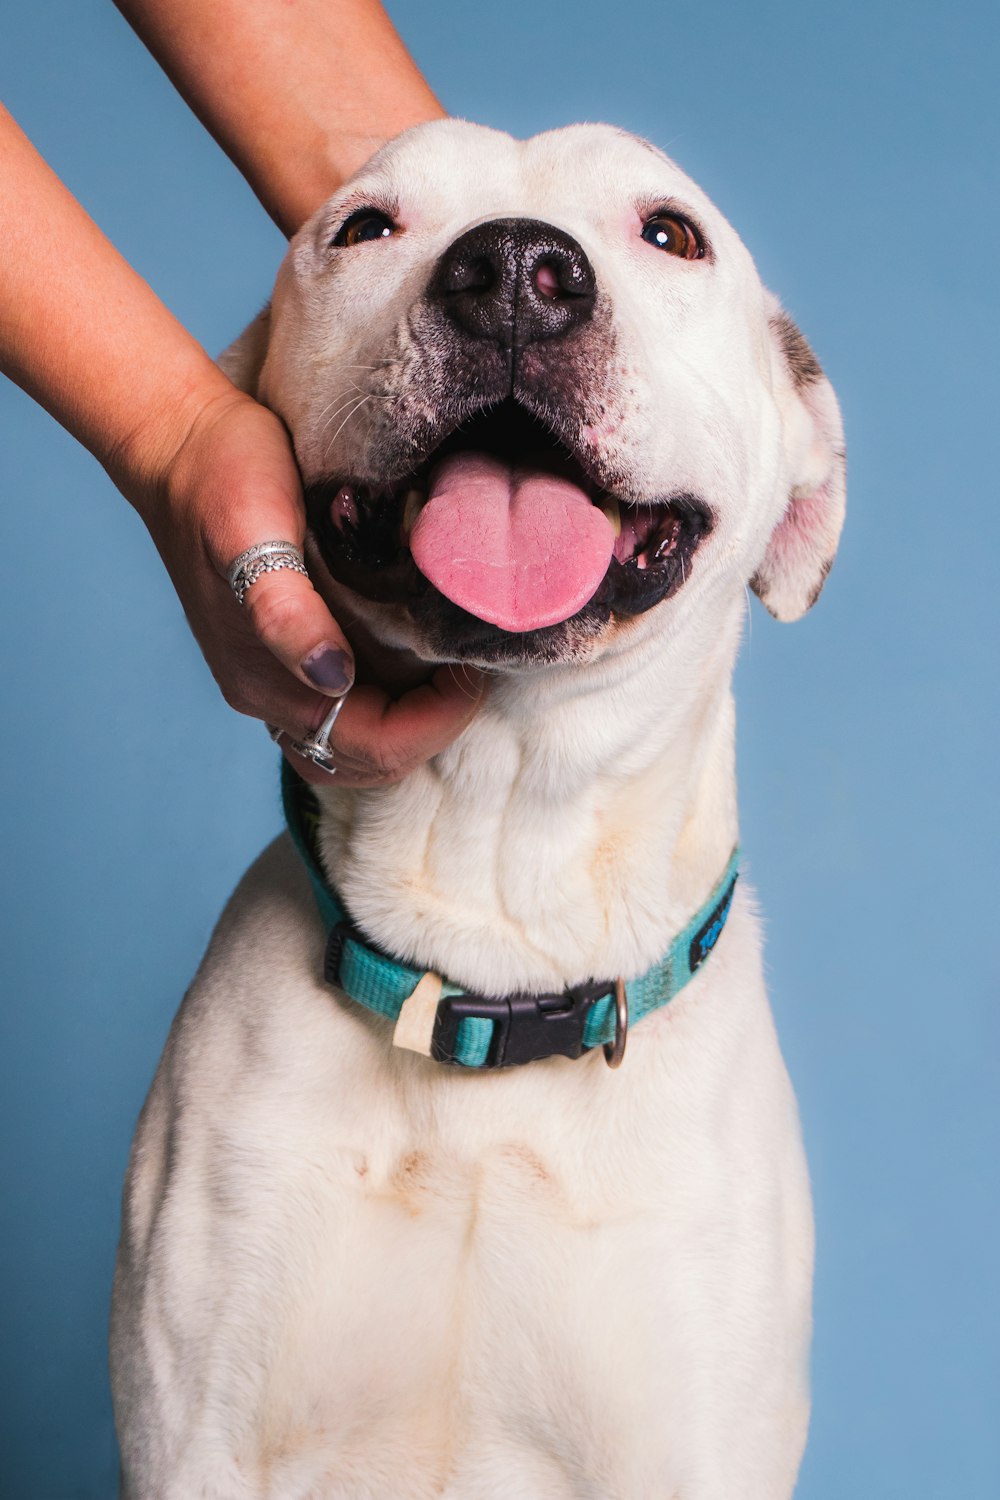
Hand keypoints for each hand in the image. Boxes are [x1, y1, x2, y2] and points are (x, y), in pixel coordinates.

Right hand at [119, 386, 485, 784]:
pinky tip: (425, 656)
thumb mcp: (251, 531)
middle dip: (432, 727)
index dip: (432, 721)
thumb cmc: (221, 477)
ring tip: (454, 668)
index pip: (370, 744)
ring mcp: (280, 674)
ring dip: (415, 720)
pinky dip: (398, 698)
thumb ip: (285, 612)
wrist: (182, 441)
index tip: (471, 671)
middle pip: (369, 758)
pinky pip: (352, 704)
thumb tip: (333, 677)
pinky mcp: (291, 650)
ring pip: (362, 740)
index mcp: (264, 680)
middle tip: (471, 670)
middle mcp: (273, 692)